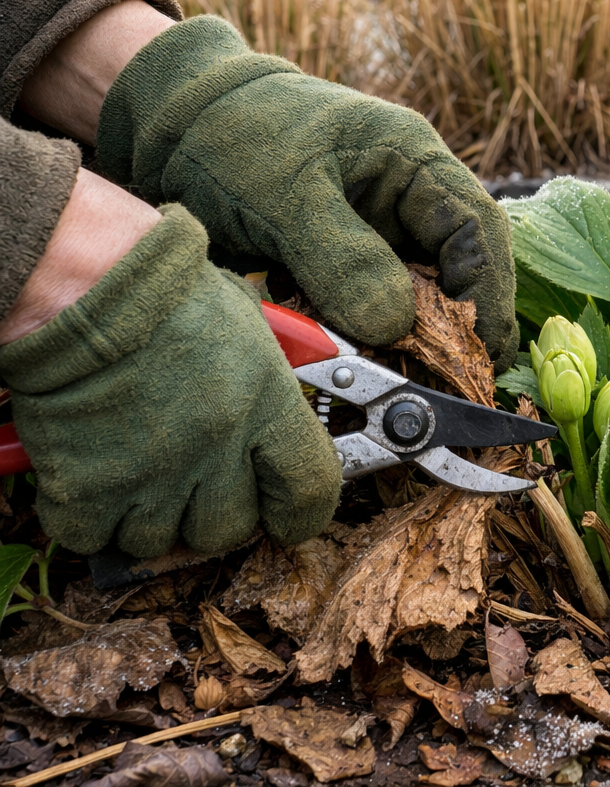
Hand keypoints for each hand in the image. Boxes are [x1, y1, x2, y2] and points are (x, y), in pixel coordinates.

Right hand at [0, 203, 340, 556]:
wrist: (85, 285)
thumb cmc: (169, 295)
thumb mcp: (253, 328)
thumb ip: (275, 382)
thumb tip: (293, 412)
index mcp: (268, 409)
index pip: (309, 493)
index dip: (301, 511)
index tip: (289, 513)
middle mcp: (217, 452)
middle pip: (230, 528)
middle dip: (214, 509)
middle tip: (195, 477)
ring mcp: (152, 478)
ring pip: (161, 539)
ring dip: (151, 514)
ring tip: (138, 466)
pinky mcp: (87, 492)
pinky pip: (94, 537)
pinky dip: (90, 517)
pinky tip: (92, 475)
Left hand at [96, 16, 517, 369]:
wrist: (173, 122)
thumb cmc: (233, 136)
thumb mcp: (285, 196)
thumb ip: (342, 259)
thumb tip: (396, 325)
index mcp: (414, 159)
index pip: (479, 229)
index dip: (489, 291)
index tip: (479, 347)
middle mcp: (411, 194)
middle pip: (463, 264)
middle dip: (462, 323)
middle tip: (456, 380)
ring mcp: (382, 225)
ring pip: (424, 288)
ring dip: (419, 333)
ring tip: (412, 377)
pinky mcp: (350, 253)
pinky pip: (380, 299)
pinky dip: (377, 331)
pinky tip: (368, 358)